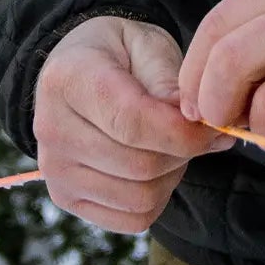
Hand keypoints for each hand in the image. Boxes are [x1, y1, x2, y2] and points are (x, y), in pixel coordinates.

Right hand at [33, 15, 227, 233]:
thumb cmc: (120, 54)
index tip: (213, 125)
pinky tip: (155, 167)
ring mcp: (55, 169)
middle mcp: (51, 129)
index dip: (181, 132)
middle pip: (140, 165)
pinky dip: (157, 198)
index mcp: (67, 79)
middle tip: (197, 130)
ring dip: (172, 175)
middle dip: (183, 152)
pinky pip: (132, 219)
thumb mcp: (149, 46)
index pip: (131, 123)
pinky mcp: (66, 198)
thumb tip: (199, 126)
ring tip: (171, 143)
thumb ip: (172, 83)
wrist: (80, 69)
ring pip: (140, 197)